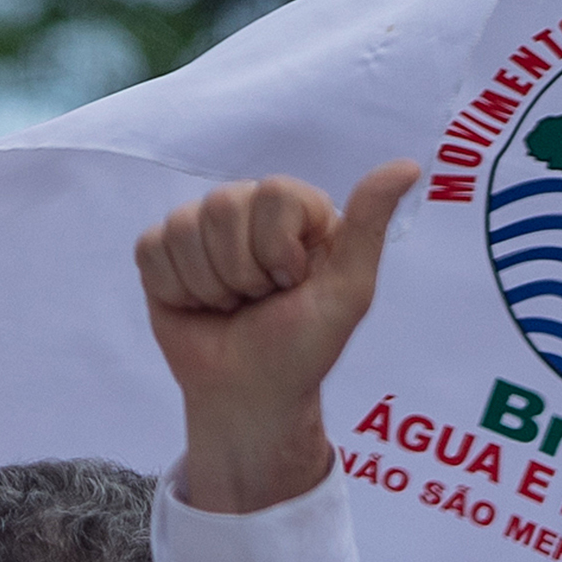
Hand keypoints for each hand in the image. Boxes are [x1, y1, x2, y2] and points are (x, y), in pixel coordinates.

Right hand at [139, 167, 414, 513]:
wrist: (248, 396)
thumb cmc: (301, 349)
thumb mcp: (348, 292)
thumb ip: (370, 225)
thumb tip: (409, 165)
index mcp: (297, 210)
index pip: (273, 193)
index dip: (277, 249)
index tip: (291, 284)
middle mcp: (249, 210)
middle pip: (223, 205)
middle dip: (242, 272)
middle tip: (258, 301)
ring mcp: (202, 229)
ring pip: (184, 227)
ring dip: (208, 285)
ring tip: (230, 306)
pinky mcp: (162, 252)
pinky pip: (151, 248)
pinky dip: (174, 289)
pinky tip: (198, 306)